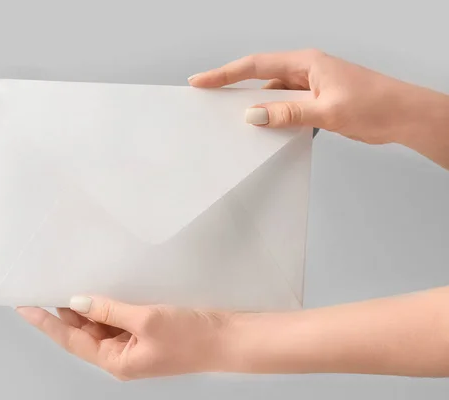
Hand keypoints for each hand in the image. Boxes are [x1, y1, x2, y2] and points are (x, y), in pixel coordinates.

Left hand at [16, 296, 240, 379]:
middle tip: (47, 286)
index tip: (26, 307)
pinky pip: (118, 318)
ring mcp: (134, 344)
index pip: (71, 340)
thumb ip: (108, 309)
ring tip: (72, 282)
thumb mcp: (145, 319)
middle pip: (83, 332)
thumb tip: (78, 301)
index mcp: (116, 361)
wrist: (227, 338)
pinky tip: (103, 288)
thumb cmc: (191, 336)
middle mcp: (121, 356)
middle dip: (65, 311)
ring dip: (87, 305)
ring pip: (100, 324)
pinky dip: (108, 304)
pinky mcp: (146, 332)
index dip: (47, 323)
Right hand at [188, 49, 448, 168]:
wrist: (404, 115)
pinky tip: (269, 131)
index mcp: (306, 63)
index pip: (255, 66)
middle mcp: (306, 71)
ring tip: (238, 124)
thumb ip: (287, 113)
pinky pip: (286, 108)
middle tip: (209, 101)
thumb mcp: (326, 110)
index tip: (202, 80)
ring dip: (258, 110)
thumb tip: (254, 115)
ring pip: (273, 96)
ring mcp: (311, 87)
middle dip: (234, 90)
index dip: (225, 73)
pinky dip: (275, 119)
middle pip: (260, 78)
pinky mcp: (316, 102)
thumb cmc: (375, 103)